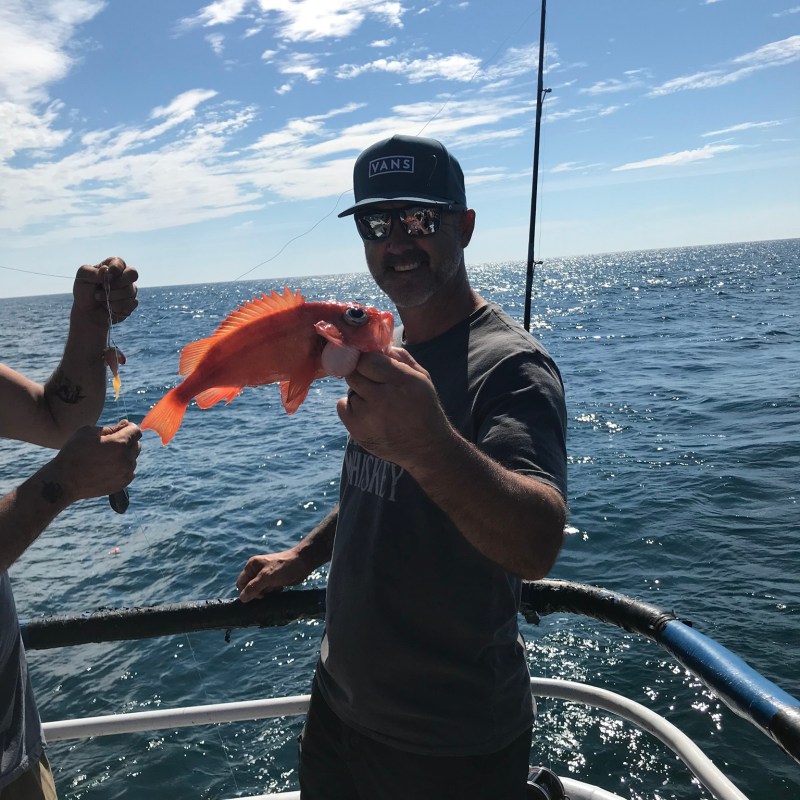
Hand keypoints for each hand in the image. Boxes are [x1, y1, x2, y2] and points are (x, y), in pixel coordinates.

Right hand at [49, 420, 140, 501]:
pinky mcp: (124, 483)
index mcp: (120, 443)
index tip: (120, 429)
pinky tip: (107, 467)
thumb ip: (111, 428)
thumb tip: (125, 424)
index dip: (128, 427)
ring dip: (124, 455)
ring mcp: (126, 472)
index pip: (136, 430)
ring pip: (133, 458)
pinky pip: (129, 470)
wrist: (65, 481)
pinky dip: (122, 467)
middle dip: (127, 441)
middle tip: (109, 444)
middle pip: (136, 444)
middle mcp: (127, 458)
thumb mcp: (88, 432)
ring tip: (105, 457)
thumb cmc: (74, 452)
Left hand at [72, 256, 138, 327]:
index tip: (106, 276)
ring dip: (111, 297)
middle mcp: (124, 277)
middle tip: (104, 287)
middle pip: (132, 274)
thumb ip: (92, 272)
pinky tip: (109, 307)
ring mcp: (129, 290)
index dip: (115, 269)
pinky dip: (115, 307)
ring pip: (129, 292)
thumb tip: (106, 269)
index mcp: (112, 266)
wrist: (86, 312)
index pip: (120, 262)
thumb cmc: (84, 292)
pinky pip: (129, 304)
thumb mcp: (82, 277)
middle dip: (117, 283)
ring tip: (100, 299)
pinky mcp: (131, 304)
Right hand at [237, 550, 309, 601]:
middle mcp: (256, 570)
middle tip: (269, 590)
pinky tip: (280, 587)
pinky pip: (268, 590)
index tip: (260, 594)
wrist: (303, 563)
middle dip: (258, 593)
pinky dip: (272, 592)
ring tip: (276, 587)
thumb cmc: (284, 567)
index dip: (247, 591)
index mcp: (251, 566)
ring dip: (267, 593)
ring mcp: (265, 575)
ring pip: (259, 591)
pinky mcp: (273, 580)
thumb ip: (254, 587)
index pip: (241, 583)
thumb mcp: (267, 577)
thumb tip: (242, 599)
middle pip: (249, 588)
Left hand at [336, 348, 452, 469]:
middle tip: (374, 383)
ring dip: (359, 392)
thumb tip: (377, 345)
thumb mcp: (422, 378)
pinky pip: (342, 405)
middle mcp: (383, 398)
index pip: (367, 359)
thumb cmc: (423, 407)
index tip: (370, 363)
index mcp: (402, 381)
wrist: (425, 448)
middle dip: (361, 374)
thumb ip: (400, 358)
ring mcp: (367, 416)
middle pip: (353, 373)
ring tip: (377, 404)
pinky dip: (352, 407)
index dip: (366, 359)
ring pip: (350, 390)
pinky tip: (369, 414)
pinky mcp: (356, 430)